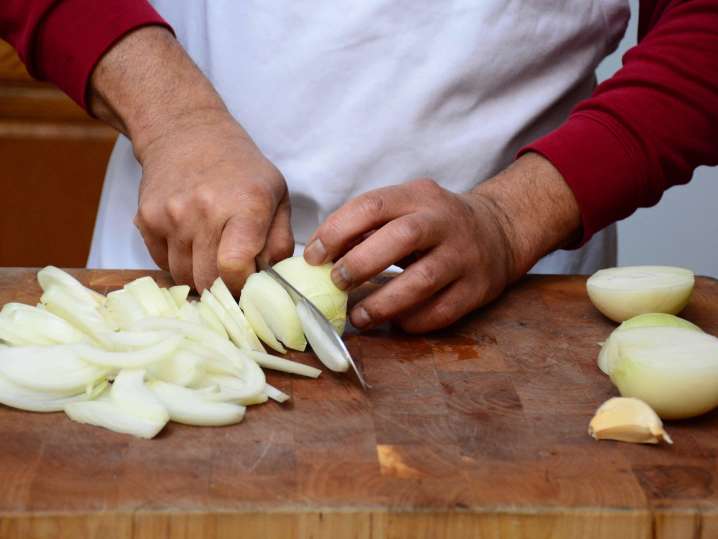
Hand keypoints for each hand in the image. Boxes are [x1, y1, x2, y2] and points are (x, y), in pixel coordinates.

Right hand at [134, 111, 292, 292]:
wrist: (186, 131)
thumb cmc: (240, 168)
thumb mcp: (276, 195)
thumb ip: (280, 241)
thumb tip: (273, 280)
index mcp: (245, 205)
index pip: (235, 266)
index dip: (243, 284)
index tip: (249, 283)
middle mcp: (204, 210)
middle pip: (207, 280)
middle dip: (223, 288)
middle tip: (233, 277)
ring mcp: (171, 216)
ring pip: (183, 277)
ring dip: (200, 276)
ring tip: (213, 255)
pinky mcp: (146, 220)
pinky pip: (162, 263)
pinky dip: (178, 262)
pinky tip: (191, 241)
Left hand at [304, 154, 580, 332]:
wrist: (498, 230)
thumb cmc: (433, 223)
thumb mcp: (405, 208)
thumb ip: (367, 225)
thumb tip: (319, 256)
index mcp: (418, 196)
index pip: (372, 205)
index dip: (337, 230)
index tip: (313, 257)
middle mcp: (444, 221)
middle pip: (402, 237)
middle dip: (361, 263)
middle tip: (335, 283)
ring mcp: (465, 255)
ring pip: (423, 280)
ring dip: (384, 302)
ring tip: (358, 317)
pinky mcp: (479, 288)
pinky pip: (443, 311)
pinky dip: (414, 320)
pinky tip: (395, 322)